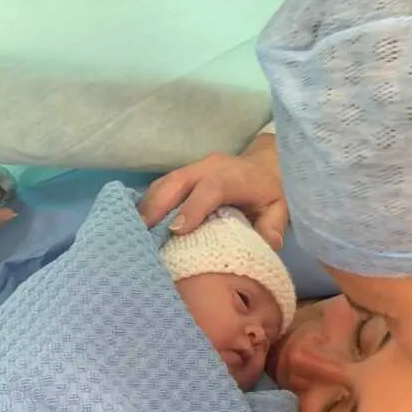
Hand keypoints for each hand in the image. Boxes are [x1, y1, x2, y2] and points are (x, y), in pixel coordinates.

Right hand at [138, 134, 286, 249]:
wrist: (263, 167)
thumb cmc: (269, 192)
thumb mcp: (280, 208)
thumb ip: (273, 225)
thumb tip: (269, 244)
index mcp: (234, 176)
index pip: (211, 187)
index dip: (193, 207)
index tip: (177, 230)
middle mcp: (209, 168)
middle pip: (178, 181)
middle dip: (157, 205)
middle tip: (140, 232)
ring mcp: (192, 170)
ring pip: (163, 183)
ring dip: (146, 206)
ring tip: (131, 232)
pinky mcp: (181, 177)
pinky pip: (160, 187)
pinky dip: (147, 204)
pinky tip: (135, 224)